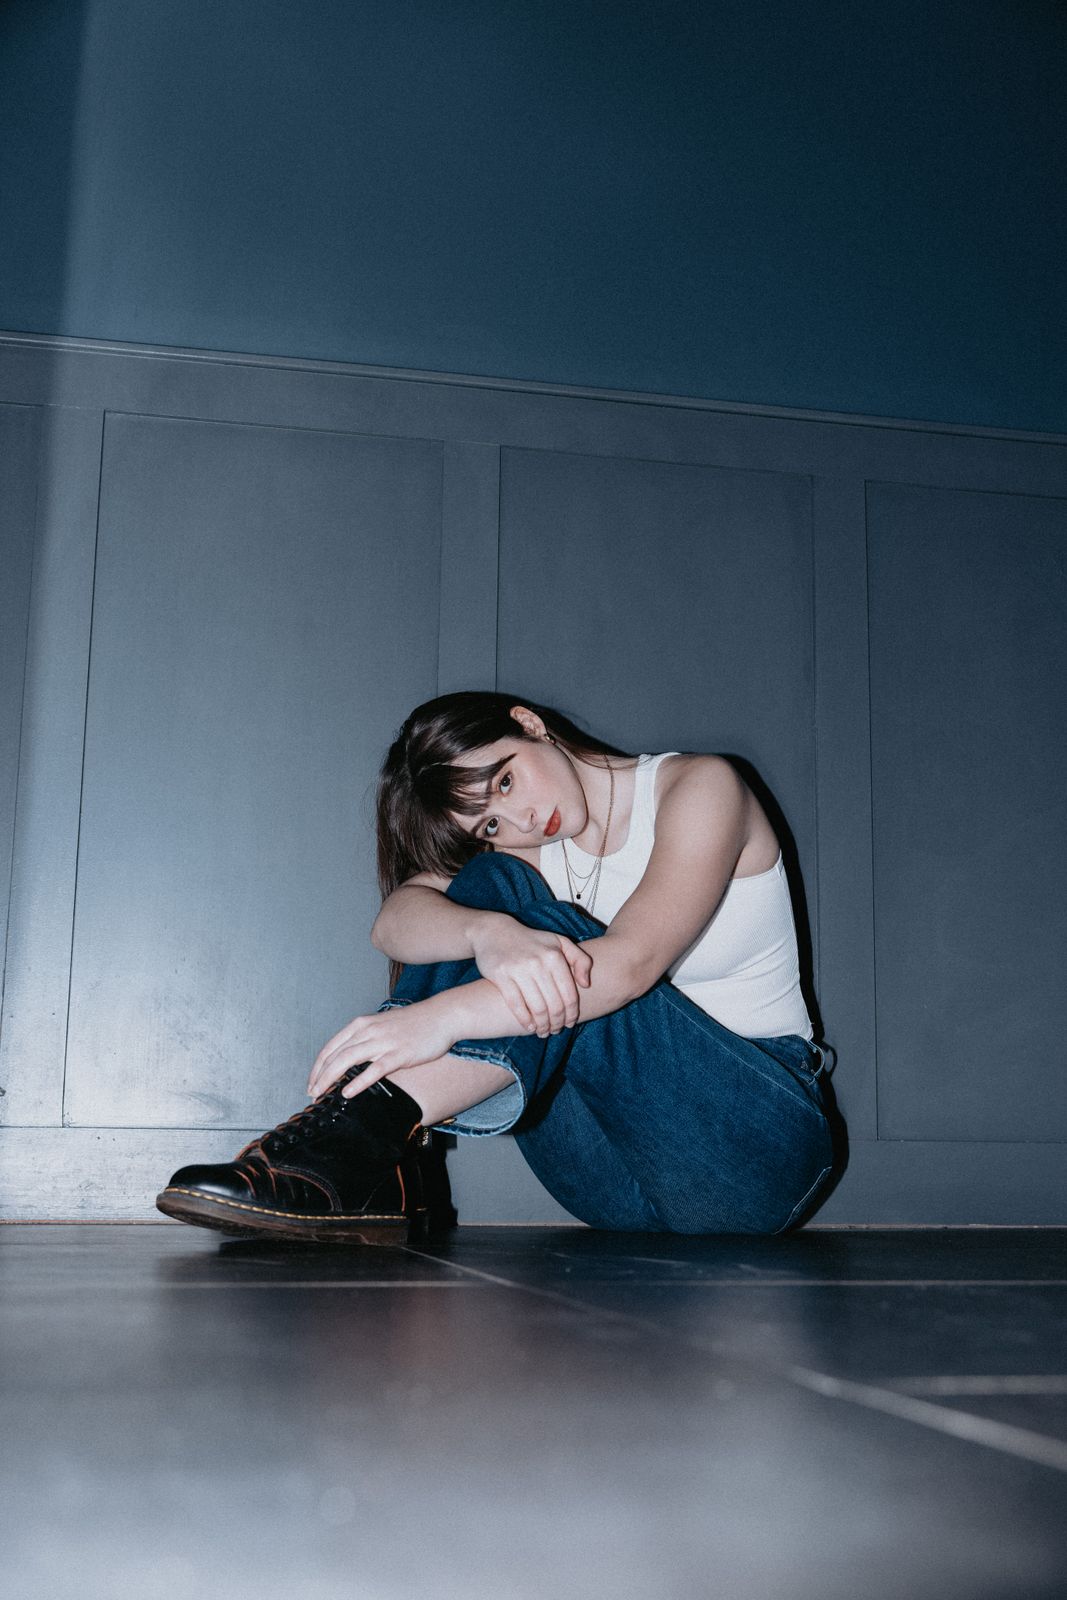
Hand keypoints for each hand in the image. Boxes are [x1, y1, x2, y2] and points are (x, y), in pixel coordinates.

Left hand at [307, 999, 456, 1100]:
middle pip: (335, 1055)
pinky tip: (348, 1092)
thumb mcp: (383, 1026)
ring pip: (347, 1061)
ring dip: (330, 1079)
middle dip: (319, 1076)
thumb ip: (366, 1040)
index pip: (331, 1047)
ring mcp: (383, 1042)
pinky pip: (373, 1070)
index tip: (312, 1082)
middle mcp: (368, 1031)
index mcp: (362, 1024)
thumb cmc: (415, 1023)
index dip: (318, 1067)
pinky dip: (357, 1082)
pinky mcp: (398, 1054)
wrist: (442, 1016)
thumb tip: (351, 1060)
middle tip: (311, 1093)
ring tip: (321, 1094)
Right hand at [470, 912, 591, 1035]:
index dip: (571, 1014)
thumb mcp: (559, 942)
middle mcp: (538, 963)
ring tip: (544, 1031)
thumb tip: (586, 984)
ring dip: (543, 1025)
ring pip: (537, 1008)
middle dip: (557, 1023)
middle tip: (556, 1030)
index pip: (569, 994)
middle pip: (554, 1005)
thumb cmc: (532, 941)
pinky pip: (516, 1005)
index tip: (570, 1023)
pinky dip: (525, 1020)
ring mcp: (518, 970)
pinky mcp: (501, 976)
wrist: (495, 932)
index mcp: (555, 956)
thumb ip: (580, 959)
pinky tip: (530, 1027)